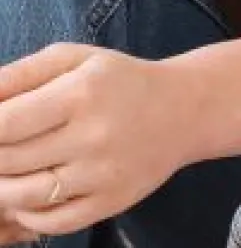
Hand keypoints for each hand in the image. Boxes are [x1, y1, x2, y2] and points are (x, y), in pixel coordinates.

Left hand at [0, 43, 194, 239]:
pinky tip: (27, 195)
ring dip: (1, 188)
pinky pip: (52, 223)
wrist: (182, 110)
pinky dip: (27, 215)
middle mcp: (92, 135)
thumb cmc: (118, 80)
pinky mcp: (109, 202)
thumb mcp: (74, 58)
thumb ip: (21, 74)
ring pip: (23, 196)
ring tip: (5, 170)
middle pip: (8, 160)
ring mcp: (101, 174)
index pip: (5, 122)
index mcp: (81, 92)